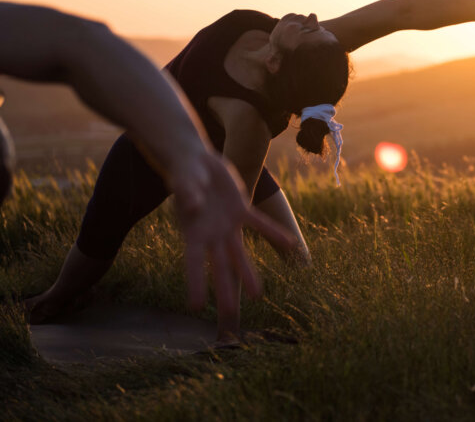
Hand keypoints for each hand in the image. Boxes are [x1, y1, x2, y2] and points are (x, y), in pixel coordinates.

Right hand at [168, 151, 295, 312]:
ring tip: (258, 296)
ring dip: (248, 273)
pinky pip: (259, 224)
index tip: (196, 306)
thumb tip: (193, 206)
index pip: (193, 262)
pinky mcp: (240, 209)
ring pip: (239, 253)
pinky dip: (273, 234)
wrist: (194, 159)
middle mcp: (210, 234)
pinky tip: (290, 245)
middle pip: (219, 266)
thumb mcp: (184, 181)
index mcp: (192, 231)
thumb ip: (187, 194)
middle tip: (229, 315)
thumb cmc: (183, 171)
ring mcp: (227, 223)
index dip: (195, 283)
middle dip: (225, 290)